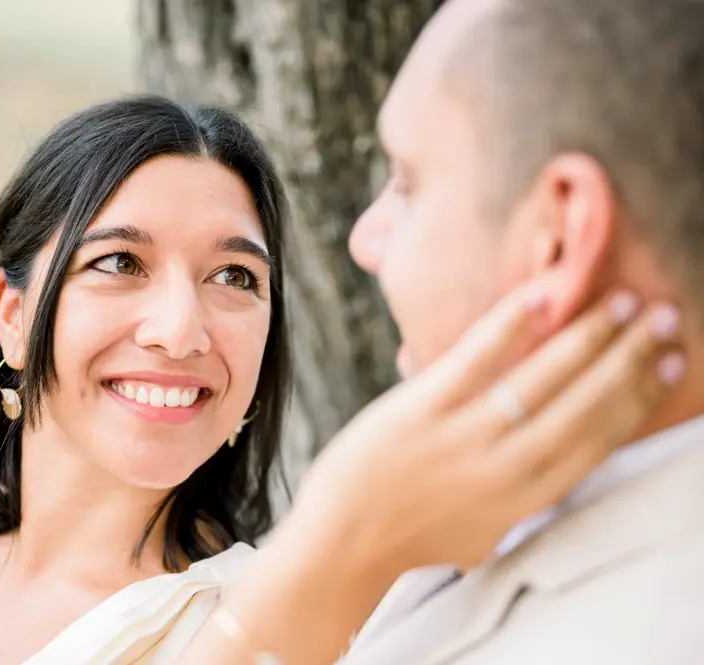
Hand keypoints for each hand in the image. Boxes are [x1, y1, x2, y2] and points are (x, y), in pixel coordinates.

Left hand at [183, 285, 682, 664]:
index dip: (640, 396)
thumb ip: (521, 492)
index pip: (600, 437)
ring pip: (544, 379)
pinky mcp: (423, 410)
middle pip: (587, 403)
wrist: (345, 540)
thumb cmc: (411, 533)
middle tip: (665, 318)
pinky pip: (476, 359)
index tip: (670, 363)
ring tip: (621, 303)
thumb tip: (552, 453)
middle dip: (632, 357)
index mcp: (528, 497)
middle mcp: (508, 467)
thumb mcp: (484, 528)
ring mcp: (465, 436)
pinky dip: (510, 326)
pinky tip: (540, 296)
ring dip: (588, 337)